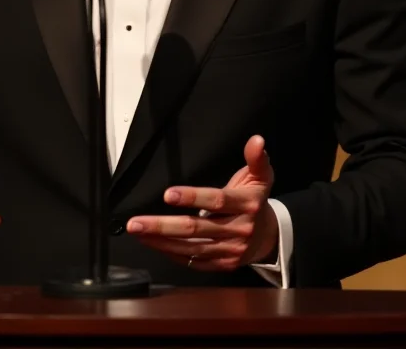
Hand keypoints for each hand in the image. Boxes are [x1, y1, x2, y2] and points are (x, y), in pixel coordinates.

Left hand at [126, 135, 276, 271]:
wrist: (269, 237)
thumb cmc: (256, 200)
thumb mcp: (261, 176)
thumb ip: (256, 159)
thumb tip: (257, 140)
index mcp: (246, 205)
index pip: (216, 201)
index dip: (192, 197)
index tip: (167, 194)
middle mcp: (238, 230)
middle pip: (196, 228)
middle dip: (163, 226)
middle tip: (136, 222)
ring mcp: (230, 251)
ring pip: (190, 247)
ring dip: (160, 241)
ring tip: (138, 231)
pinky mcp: (222, 265)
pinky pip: (193, 261)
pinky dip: (171, 253)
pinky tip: (153, 244)